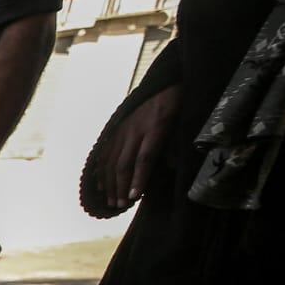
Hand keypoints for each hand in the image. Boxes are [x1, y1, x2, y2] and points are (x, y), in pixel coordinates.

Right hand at [97, 85, 181, 212]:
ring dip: (109, 183)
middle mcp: (136, 129)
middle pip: (124, 163)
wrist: (166, 80)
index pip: (145, 158)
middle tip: (121, 205)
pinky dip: (101, 170)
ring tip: (111, 201)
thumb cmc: (179, 104)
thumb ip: (176, 144)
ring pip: (112, 160)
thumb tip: (171, 168)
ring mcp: (123, 128)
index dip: (138, 178)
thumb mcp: (184, 120)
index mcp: (157, 126)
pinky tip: (100, 185)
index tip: (134, 196)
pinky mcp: (117, 128)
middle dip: (121, 186)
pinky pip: (105, 152)